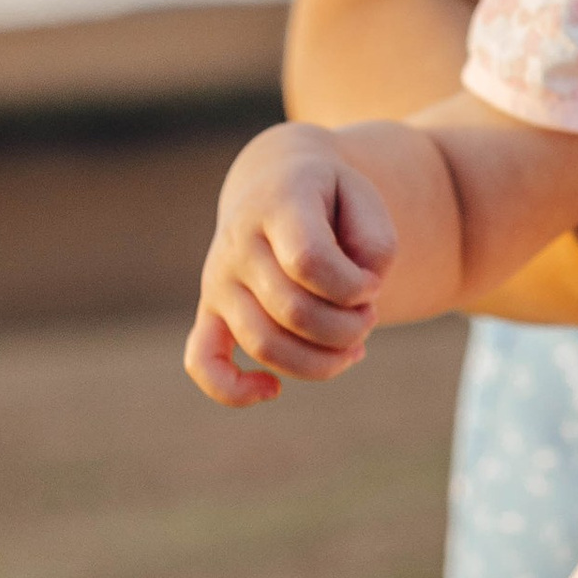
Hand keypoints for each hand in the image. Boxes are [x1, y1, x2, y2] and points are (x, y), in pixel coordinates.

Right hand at [186, 126, 394, 404]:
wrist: (276, 187)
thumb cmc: (331, 202)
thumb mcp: (366, 201)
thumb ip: (376, 247)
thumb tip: (357, 299)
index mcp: (277, 206)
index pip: (309, 262)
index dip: (354, 288)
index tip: (372, 285)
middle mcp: (238, 245)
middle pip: (294, 312)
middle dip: (349, 327)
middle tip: (368, 315)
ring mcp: (219, 282)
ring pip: (264, 345)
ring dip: (322, 361)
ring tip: (351, 346)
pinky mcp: (210, 314)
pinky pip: (202, 362)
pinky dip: (232, 389)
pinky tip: (272, 390)